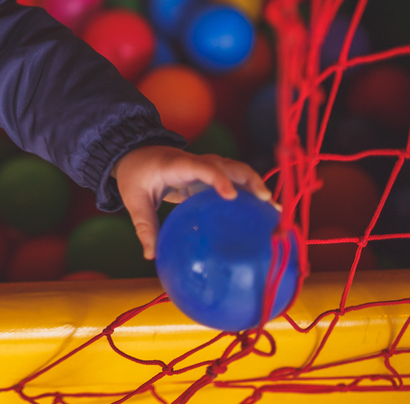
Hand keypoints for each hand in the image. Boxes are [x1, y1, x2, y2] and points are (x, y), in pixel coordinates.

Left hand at [112, 145, 271, 261]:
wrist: (135, 153)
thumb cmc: (135, 174)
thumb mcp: (134, 199)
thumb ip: (144, 225)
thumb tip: (151, 256)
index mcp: (177, 164)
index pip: (202, 167)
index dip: (218, 178)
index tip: (231, 196)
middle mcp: (196, 162)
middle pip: (229, 165)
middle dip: (250, 181)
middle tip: (267, 203)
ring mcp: (205, 167)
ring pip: (236, 170)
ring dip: (256, 186)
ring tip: (274, 210)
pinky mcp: (208, 175)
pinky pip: (232, 180)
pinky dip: (249, 192)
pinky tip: (261, 213)